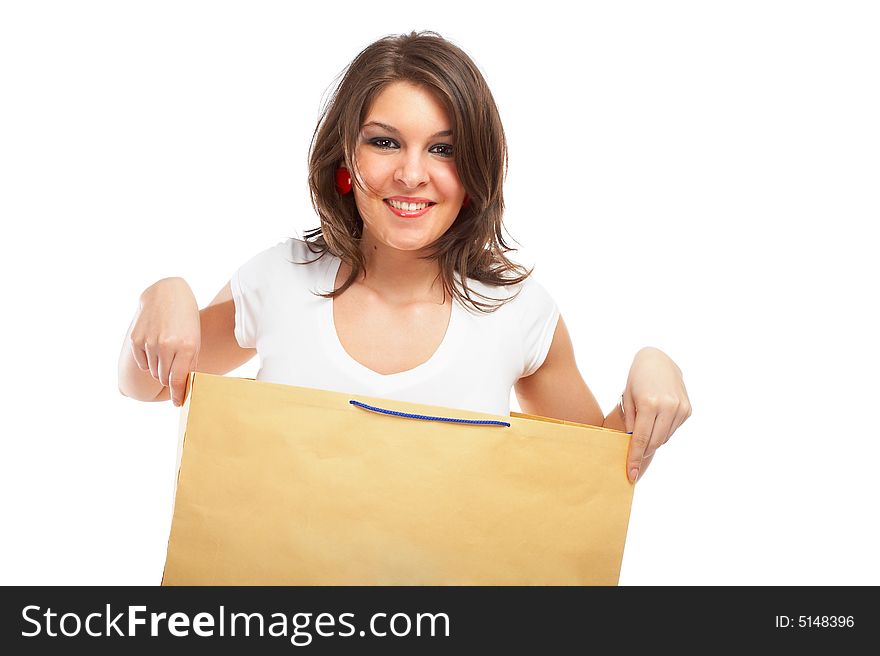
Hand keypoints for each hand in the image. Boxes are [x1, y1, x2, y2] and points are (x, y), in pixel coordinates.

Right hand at [130, 278, 200, 405]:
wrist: (167, 294)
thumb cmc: (186, 320)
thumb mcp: (195, 340)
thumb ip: (189, 364)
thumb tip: (183, 387)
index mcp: (187, 346)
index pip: (179, 380)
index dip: (178, 394)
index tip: (179, 403)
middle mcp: (167, 345)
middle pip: (164, 378)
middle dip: (169, 380)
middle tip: (173, 373)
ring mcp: (149, 341)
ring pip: (152, 371)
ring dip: (159, 368)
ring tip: (165, 353)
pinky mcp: (136, 338)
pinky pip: (141, 363)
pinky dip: (148, 361)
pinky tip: (154, 347)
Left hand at [623, 347, 691, 482]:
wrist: (657, 360)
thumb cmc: (637, 379)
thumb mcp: (628, 399)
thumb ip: (631, 424)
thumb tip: (633, 446)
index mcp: (649, 404)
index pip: (641, 440)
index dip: (635, 458)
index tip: (630, 474)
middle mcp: (668, 406)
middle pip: (654, 442)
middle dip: (643, 454)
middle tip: (633, 463)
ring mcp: (680, 408)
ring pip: (665, 438)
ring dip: (653, 440)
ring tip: (644, 429)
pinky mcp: (688, 409)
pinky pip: (673, 429)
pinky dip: (663, 430)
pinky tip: (657, 419)